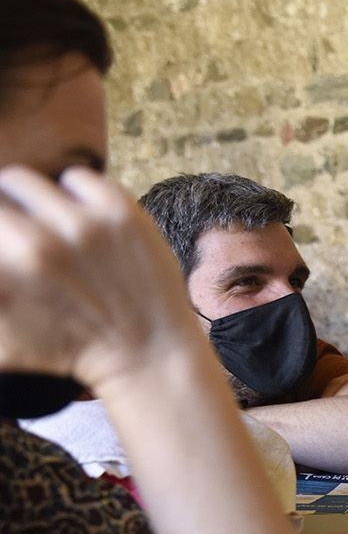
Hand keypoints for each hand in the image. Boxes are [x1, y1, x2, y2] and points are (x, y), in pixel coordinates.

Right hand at [0, 166, 197, 393]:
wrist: (148, 354)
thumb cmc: (69, 351)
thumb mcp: (4, 342)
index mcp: (10, 267)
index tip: (7, 236)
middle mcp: (40, 242)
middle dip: (4, 208)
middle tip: (17, 226)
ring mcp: (85, 224)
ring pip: (31, 180)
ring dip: (34, 199)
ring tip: (47, 223)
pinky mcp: (122, 214)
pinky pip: (79, 178)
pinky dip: (74, 193)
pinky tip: (81, 219)